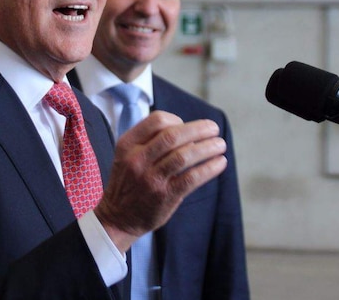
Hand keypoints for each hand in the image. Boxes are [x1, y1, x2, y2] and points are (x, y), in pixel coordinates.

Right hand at [93, 111, 226, 252]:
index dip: (177, 120)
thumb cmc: (129, 183)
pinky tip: (219, 163)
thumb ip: (150, 141)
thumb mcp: (127, 155)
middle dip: (198, 130)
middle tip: (214, 128)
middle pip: (173, 136)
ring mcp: (150, 178)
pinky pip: (191, 178)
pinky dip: (209, 168)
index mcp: (128, 144)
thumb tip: (189, 131)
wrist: (118, 217)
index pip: (156, 121)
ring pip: (184, 156)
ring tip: (220, 145)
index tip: (187, 126)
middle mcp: (137, 159)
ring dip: (208, 148)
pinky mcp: (164, 196)